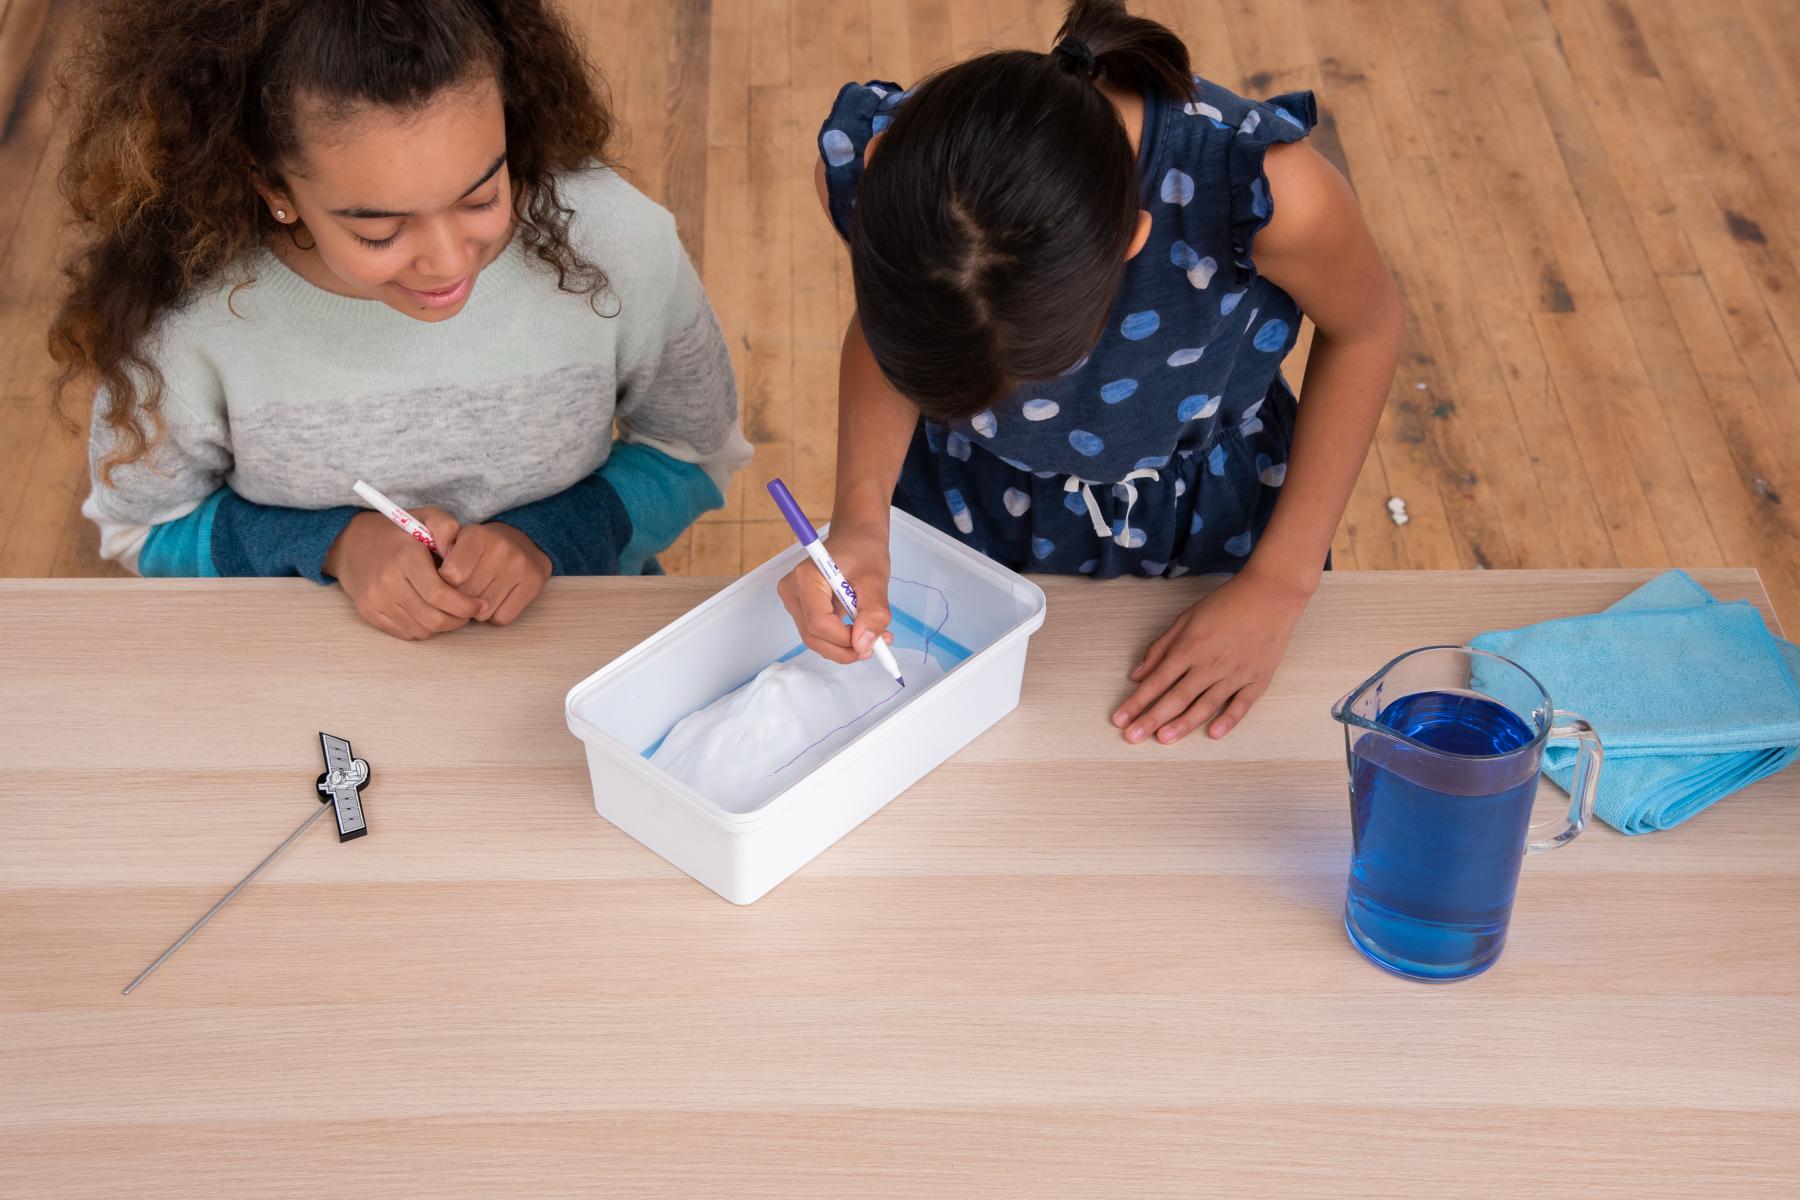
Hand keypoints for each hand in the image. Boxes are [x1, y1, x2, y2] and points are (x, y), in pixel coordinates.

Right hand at [326, 507, 480, 639]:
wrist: (350, 543)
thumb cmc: (397, 532)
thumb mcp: (426, 517)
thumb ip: (448, 528)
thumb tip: (457, 553)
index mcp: (405, 557)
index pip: (439, 594)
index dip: (465, 605)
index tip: (479, 604)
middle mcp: (387, 582)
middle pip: (433, 618)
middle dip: (458, 619)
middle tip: (468, 611)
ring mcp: (375, 600)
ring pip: (422, 630)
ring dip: (442, 625)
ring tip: (449, 610)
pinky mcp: (368, 613)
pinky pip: (405, 633)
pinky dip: (423, 627)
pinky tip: (428, 611)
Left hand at [437, 522, 551, 625]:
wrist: (524, 542)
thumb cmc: (482, 548)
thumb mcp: (458, 541)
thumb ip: (440, 555)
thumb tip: (432, 583)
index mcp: (478, 535)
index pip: (450, 575)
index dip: (444, 584)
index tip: (447, 580)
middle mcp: (501, 548)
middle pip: (466, 596)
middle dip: (460, 598)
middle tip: (467, 587)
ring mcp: (520, 567)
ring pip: (483, 611)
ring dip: (478, 609)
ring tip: (483, 592)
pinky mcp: (534, 584)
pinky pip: (503, 618)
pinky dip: (496, 614)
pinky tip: (499, 598)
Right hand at [775, 518, 893, 663]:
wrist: (856, 536)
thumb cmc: (863, 549)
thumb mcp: (876, 579)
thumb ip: (873, 612)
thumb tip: (863, 644)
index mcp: (806, 578)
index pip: (818, 623)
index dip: (845, 640)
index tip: (872, 642)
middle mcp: (793, 591)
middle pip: (813, 636)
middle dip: (845, 649)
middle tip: (876, 646)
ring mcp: (795, 601)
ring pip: (815, 639)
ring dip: (845, 647)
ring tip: (875, 637)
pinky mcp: (802, 608)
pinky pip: (819, 634)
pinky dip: (841, 640)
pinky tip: (862, 631)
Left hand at [1112, 570, 1311, 743]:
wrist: (1270, 595)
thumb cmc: (1226, 604)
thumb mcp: (1186, 618)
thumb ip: (1160, 648)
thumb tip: (1137, 675)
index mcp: (1189, 648)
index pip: (1156, 681)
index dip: (1136, 702)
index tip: (1119, 719)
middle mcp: (1209, 664)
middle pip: (1176, 697)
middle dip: (1151, 719)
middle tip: (1132, 737)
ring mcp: (1235, 674)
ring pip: (1205, 705)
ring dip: (1183, 724)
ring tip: (1164, 739)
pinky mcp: (1257, 679)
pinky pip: (1241, 705)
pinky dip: (1228, 720)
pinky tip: (1213, 734)